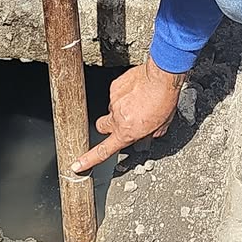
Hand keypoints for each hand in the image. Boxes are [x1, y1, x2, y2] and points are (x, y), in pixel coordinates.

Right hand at [72, 58, 184, 172]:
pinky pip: (116, 93)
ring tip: (139, 100)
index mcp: (127, 132)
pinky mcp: (114, 86)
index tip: (77, 165)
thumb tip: (147, 132)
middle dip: (109, 126)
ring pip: (112, 108)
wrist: (161, 76)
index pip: (103, 151)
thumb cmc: (164, 100)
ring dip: (122, 107)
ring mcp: (113, 101)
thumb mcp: (161, 125)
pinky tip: (137, 89)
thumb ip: (149, 133)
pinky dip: (125, 93)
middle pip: (101, 126)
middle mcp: (117, 118)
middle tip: (123, 120)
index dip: (88, 160)